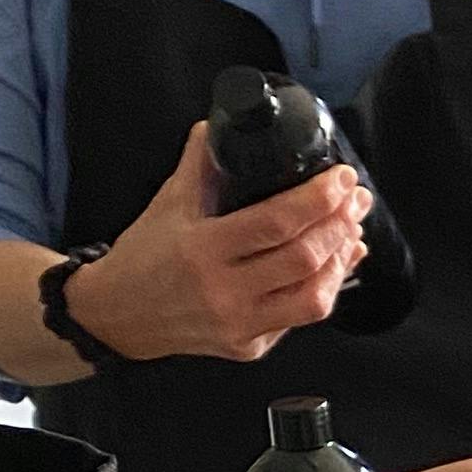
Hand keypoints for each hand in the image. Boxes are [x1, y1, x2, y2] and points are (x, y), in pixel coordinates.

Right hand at [68, 123, 368, 365]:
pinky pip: (300, 320)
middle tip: (355, 200)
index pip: (276, 222)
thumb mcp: (168, 203)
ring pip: (313, 299)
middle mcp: (223, 292)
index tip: (341, 180)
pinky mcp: (248, 348)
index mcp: (202, 250)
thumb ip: (200, 163)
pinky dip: (325, 289)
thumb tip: (221, 123)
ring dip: (341, 261)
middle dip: (340, 225)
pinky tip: (336, 265)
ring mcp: (239, 325)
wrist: (117, 315)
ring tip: (352, 230)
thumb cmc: (144, 257)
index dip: (319, 199)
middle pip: (304, 260)